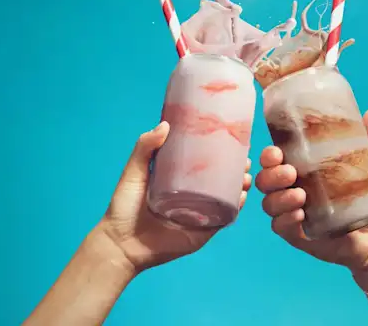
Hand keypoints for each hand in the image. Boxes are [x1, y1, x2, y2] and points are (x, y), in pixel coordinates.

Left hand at [98, 121, 252, 271]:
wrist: (122, 242)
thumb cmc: (124, 206)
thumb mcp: (134, 171)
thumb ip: (145, 148)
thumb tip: (165, 125)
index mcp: (177, 179)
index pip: (202, 161)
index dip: (219, 151)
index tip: (232, 139)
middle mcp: (191, 194)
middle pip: (220, 178)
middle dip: (236, 168)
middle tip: (244, 159)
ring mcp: (199, 213)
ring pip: (226, 197)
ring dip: (240, 185)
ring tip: (246, 175)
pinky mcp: (202, 231)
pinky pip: (223, 219)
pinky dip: (235, 207)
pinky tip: (241, 195)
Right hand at [256, 107, 367, 273]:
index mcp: (300, 167)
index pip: (273, 158)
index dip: (268, 155)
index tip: (277, 152)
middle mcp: (290, 188)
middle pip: (264, 180)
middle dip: (271, 175)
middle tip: (291, 172)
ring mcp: (291, 212)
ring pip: (269, 203)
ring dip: (279, 198)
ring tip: (300, 196)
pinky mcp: (297, 234)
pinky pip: (280, 227)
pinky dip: (285, 220)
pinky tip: (300, 215)